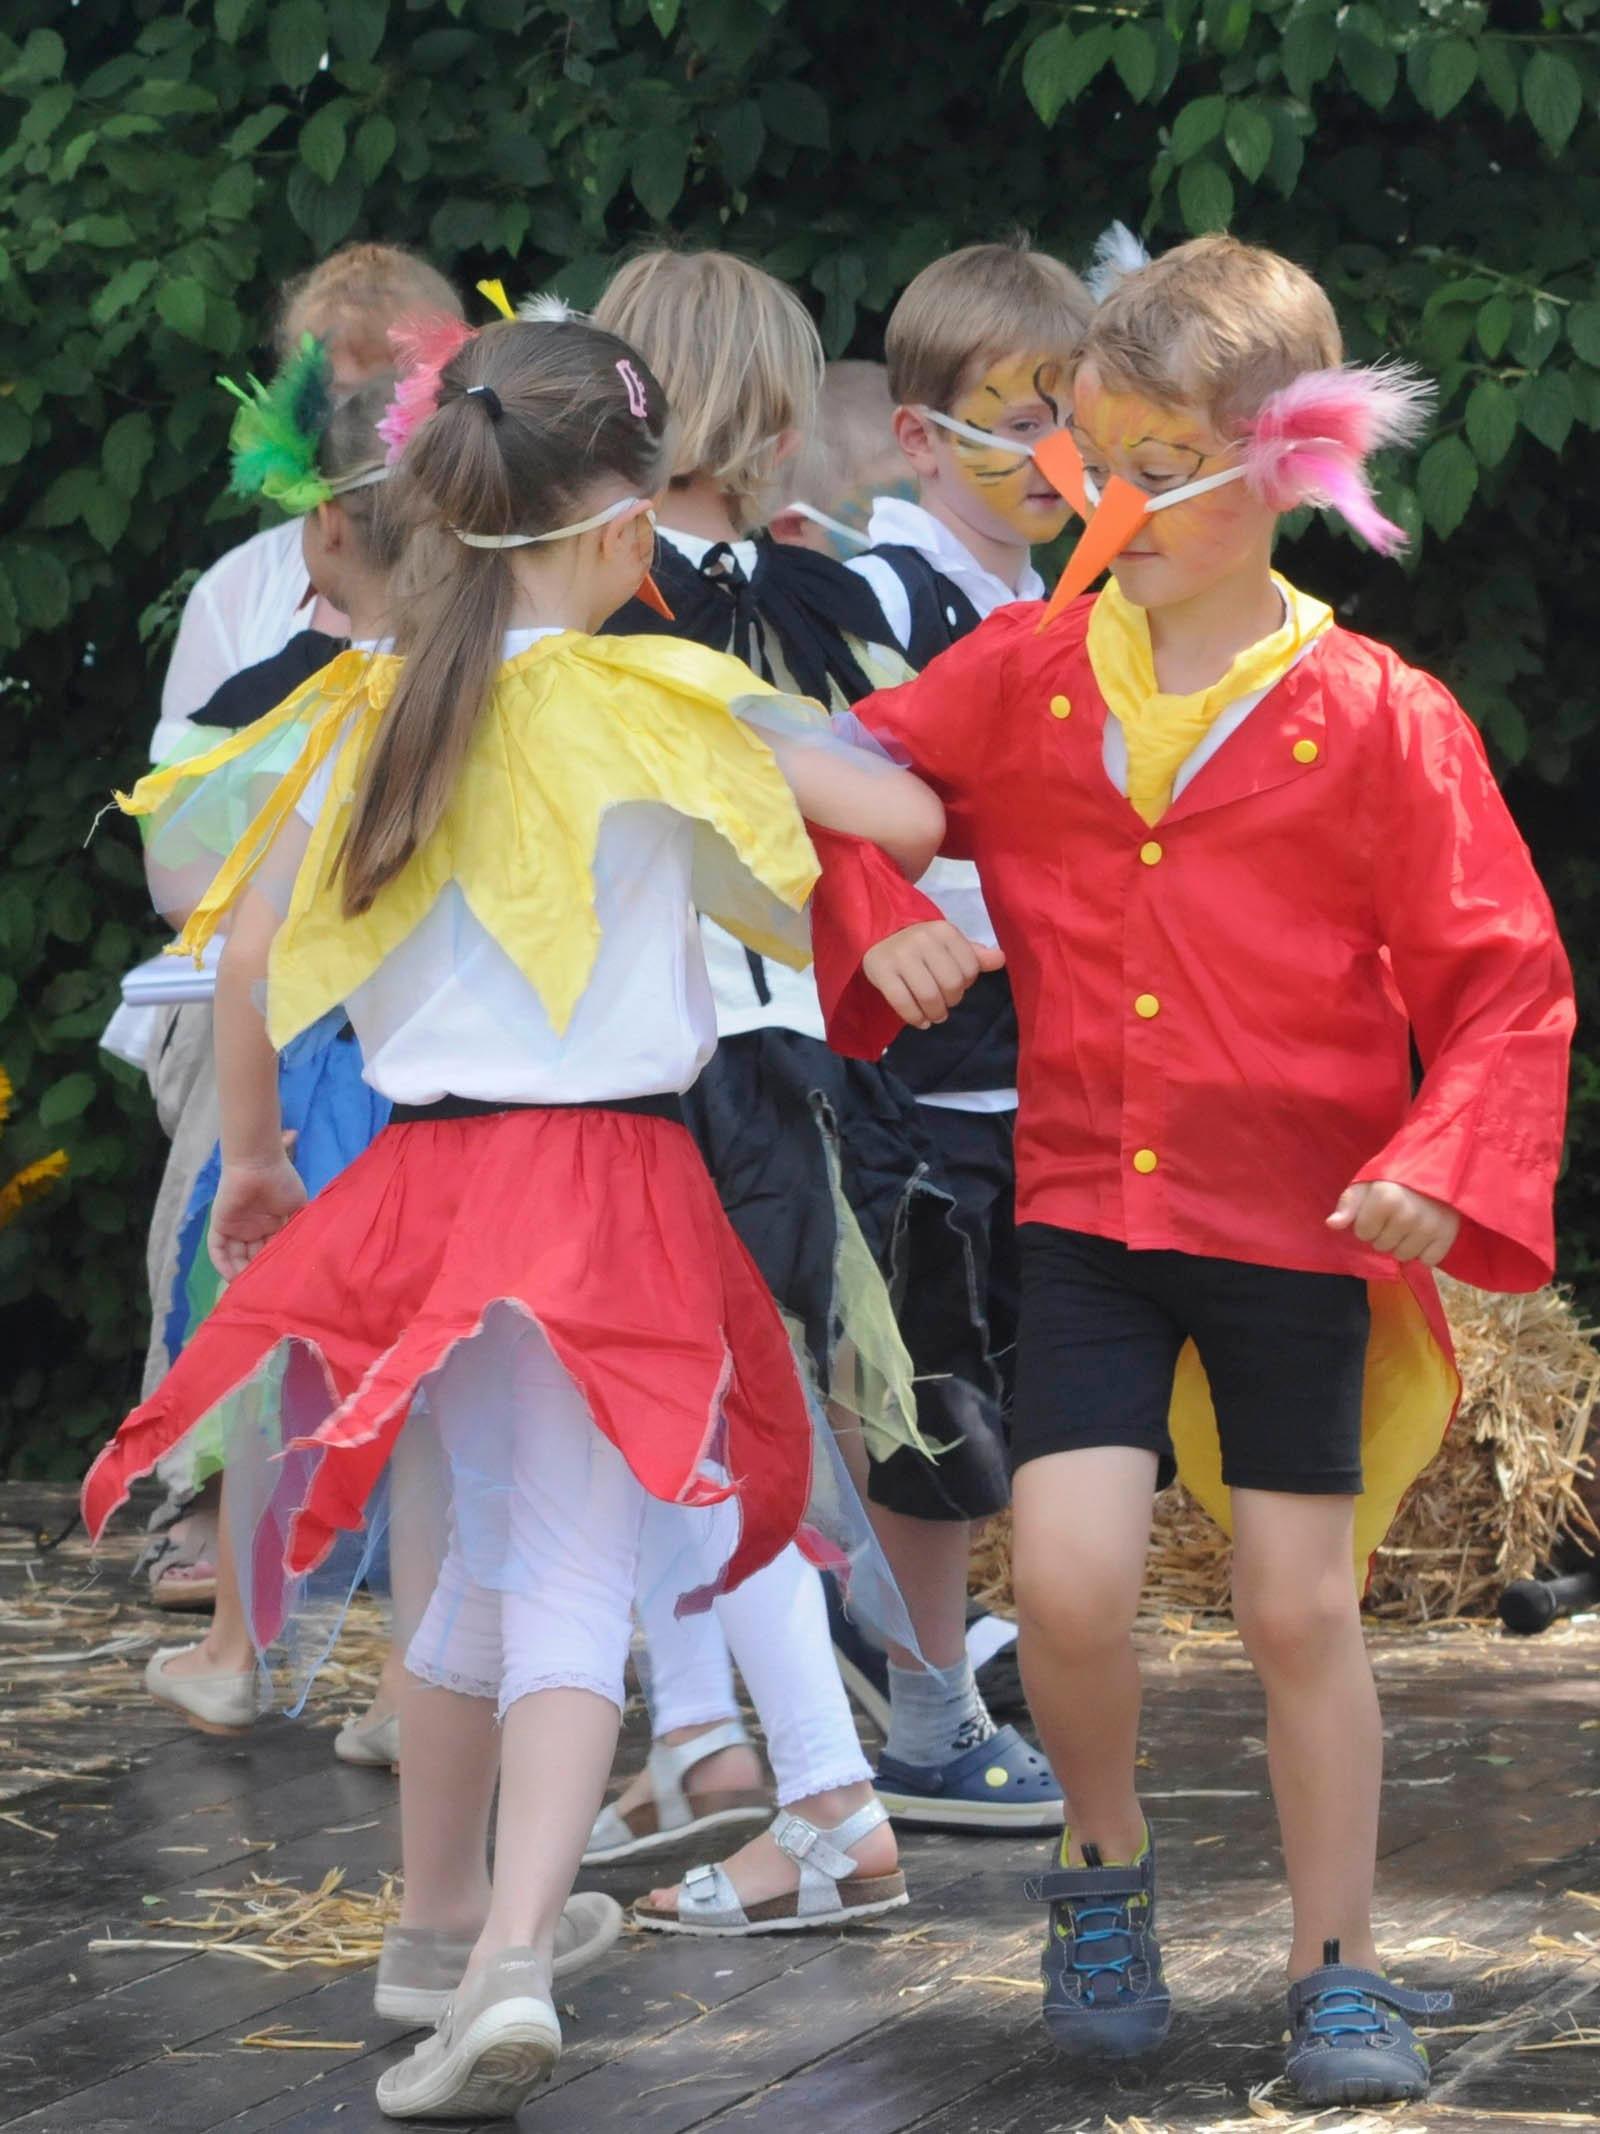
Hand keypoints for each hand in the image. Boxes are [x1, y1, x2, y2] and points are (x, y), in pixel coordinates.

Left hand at [209, 1154, 307, 1281]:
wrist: (260, 1164)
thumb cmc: (282, 1181)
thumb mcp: (298, 1207)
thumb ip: (299, 1227)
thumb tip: (306, 1249)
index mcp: (271, 1224)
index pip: (271, 1250)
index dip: (274, 1264)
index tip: (280, 1280)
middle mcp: (253, 1228)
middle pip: (253, 1256)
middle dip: (259, 1271)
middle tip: (265, 1288)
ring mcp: (235, 1227)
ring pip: (236, 1256)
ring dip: (241, 1271)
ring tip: (251, 1286)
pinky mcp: (220, 1225)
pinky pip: (217, 1249)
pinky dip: (222, 1263)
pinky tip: (232, 1276)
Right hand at [862, 921, 1004, 1028]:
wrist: (878, 937)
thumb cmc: (920, 945)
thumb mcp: (948, 945)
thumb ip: (974, 955)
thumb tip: (1001, 959)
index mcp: (943, 931)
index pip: (970, 967)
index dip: (967, 984)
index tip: (956, 986)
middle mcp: (922, 939)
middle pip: (951, 983)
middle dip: (952, 1001)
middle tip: (945, 1004)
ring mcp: (900, 955)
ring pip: (928, 995)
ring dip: (935, 1013)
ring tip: (934, 1016)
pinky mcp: (881, 971)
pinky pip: (902, 1002)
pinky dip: (914, 1018)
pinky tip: (920, 1021)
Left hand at [1327, 1179, 1459, 1267]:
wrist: (1438, 1171)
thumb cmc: (1397, 1180)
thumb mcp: (1366, 1184)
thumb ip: (1348, 1204)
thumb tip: (1332, 1224)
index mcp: (1385, 1199)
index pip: (1362, 1233)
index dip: (1367, 1223)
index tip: (1378, 1210)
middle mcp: (1408, 1215)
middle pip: (1382, 1247)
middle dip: (1385, 1234)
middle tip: (1396, 1216)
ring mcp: (1430, 1227)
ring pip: (1403, 1256)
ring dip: (1403, 1244)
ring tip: (1411, 1224)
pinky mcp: (1447, 1236)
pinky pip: (1427, 1260)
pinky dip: (1425, 1251)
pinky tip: (1425, 1234)